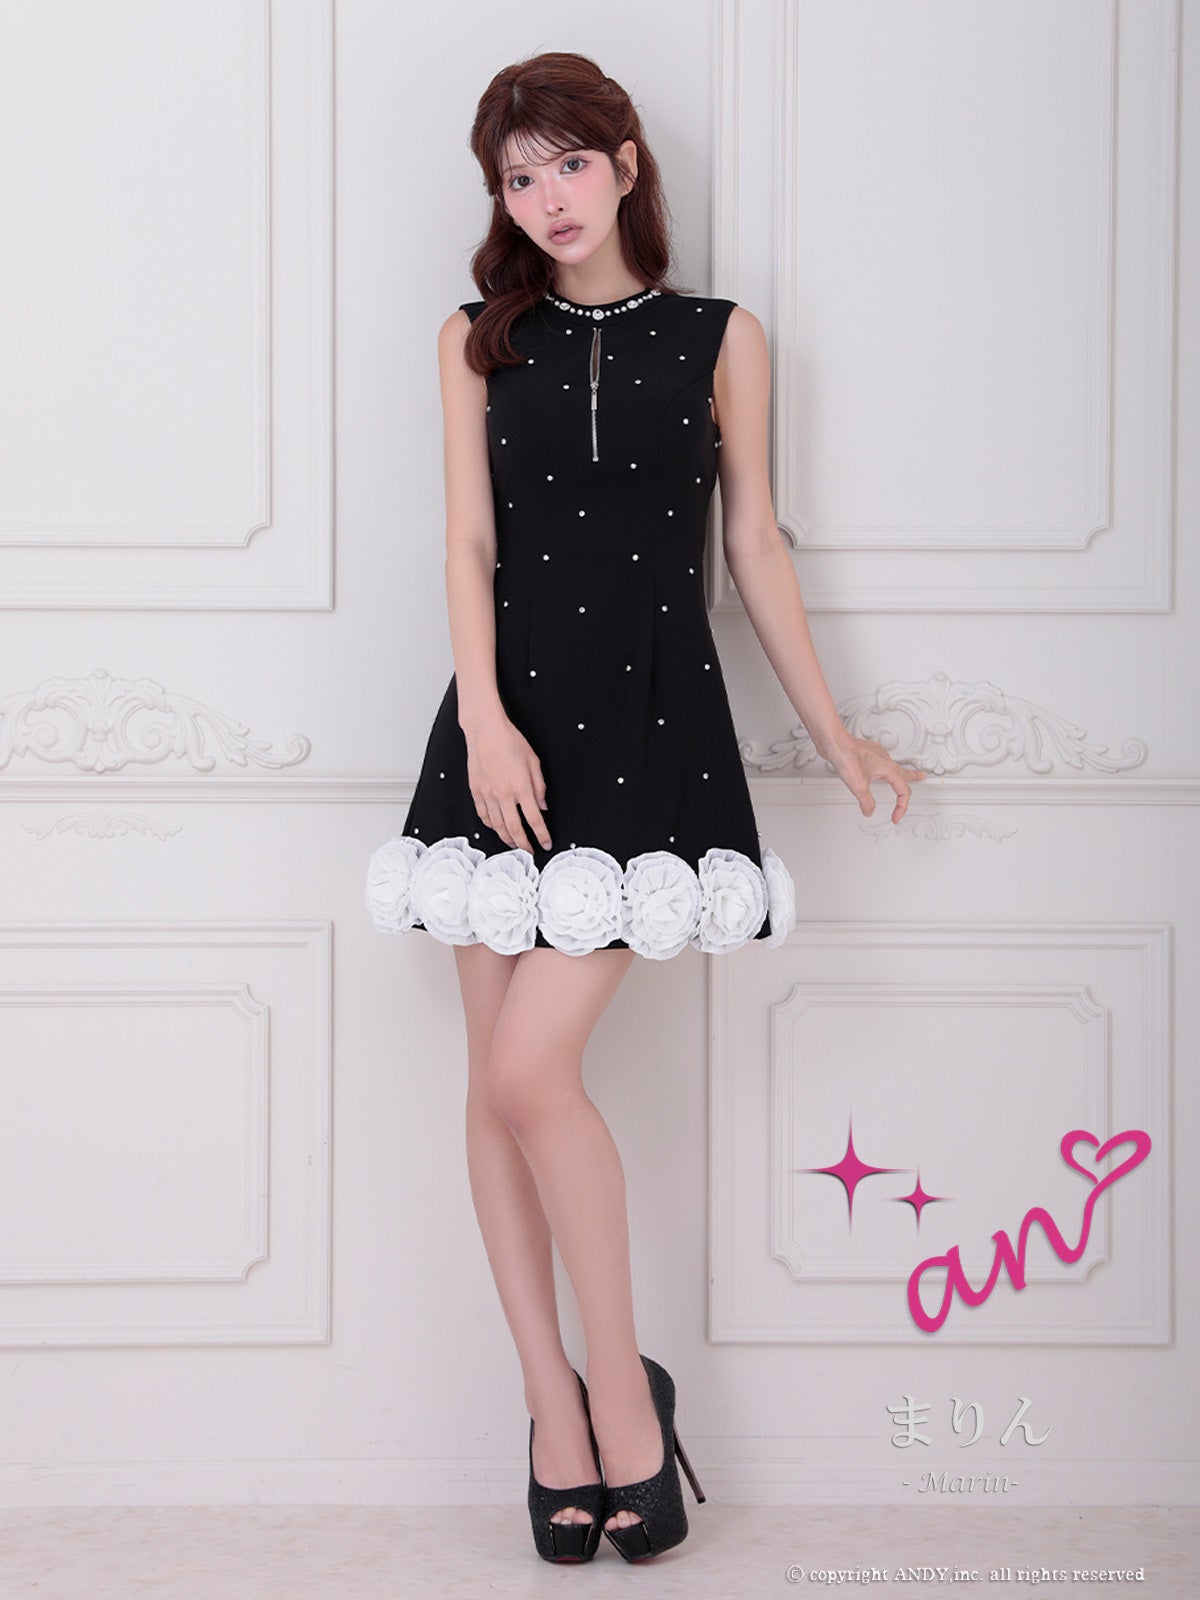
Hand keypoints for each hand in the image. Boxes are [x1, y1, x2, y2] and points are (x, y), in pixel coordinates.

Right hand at [464, 716, 551, 852]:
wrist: (485, 731)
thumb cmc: (510, 741)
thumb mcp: (534, 762)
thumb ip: (539, 787)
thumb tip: (542, 806)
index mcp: (521, 787)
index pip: (534, 819)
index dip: (542, 835)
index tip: (545, 843)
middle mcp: (504, 794)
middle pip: (515, 829)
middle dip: (524, 844)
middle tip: (529, 850)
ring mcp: (488, 794)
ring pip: (497, 826)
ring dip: (507, 838)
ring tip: (514, 843)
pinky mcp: (476, 791)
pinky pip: (484, 816)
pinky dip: (491, 826)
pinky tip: (497, 828)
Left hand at [820, 731, 926, 822]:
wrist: (834, 741)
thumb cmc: (846, 756)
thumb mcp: (858, 786)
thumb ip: (866, 802)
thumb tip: (869, 811)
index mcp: (888, 769)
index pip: (903, 792)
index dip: (902, 807)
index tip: (895, 817)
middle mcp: (885, 760)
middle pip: (905, 772)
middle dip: (914, 777)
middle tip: (922, 778)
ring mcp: (875, 755)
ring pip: (893, 765)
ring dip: (900, 772)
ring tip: (901, 776)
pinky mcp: (866, 753)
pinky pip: (881, 761)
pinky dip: (884, 768)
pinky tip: (876, 769)